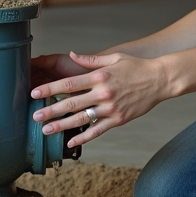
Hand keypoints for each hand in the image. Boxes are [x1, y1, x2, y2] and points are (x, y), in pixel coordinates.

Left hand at [30, 51, 170, 147]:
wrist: (160, 80)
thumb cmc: (136, 67)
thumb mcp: (114, 58)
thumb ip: (90, 59)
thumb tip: (71, 55)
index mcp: (99, 76)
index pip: (69, 83)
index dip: (50, 89)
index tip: (34, 93)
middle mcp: (103, 93)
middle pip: (71, 103)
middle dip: (50, 110)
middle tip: (34, 116)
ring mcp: (111, 108)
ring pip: (81, 119)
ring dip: (62, 126)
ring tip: (45, 130)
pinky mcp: (119, 120)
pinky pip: (98, 131)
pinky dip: (83, 137)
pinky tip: (71, 141)